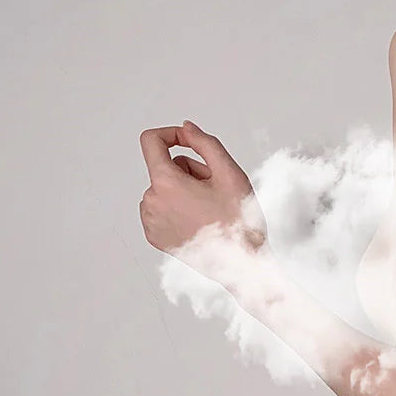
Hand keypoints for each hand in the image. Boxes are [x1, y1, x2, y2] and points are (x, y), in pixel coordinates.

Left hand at [138, 120, 267, 275]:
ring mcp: (151, 222)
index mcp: (166, 183)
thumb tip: (186, 128)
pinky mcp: (155, 238)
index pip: (151, 141)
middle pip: (166, 169)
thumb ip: (205, 143)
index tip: (188, 142)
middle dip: (190, 173)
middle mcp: (152, 202)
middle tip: (216, 194)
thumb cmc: (240, 225)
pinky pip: (161, 211)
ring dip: (184, 193)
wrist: (243, 266)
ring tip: (209, 212)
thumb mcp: (230, 174)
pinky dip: (177, 211)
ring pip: (164, 191)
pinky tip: (199, 224)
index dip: (171, 134)